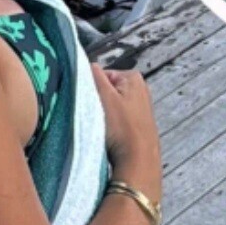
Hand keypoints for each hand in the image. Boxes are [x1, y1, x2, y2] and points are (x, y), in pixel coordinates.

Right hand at [91, 64, 161, 200]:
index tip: (88, 102)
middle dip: (97, 102)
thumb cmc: (122, 128)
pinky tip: (111, 136)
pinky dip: (111, 126)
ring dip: (103, 115)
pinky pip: (117, 119)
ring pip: (110, 106)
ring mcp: (140, 108)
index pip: (100, 75)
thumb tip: (85, 63)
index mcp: (133, 77)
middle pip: (106, 90)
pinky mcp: (138, 125)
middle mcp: (140, 89)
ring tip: (104, 127)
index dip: (90, 88)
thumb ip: (93, 75)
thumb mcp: (104, 96)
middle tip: (95, 116)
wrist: (138, 160)